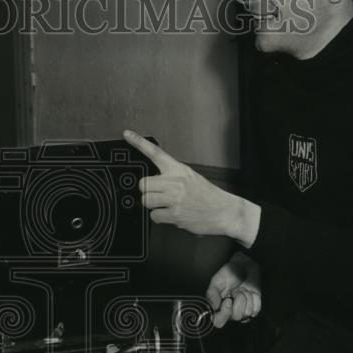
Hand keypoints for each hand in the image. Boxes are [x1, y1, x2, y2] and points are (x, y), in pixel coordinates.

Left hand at [123, 130, 260, 243]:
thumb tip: (154, 182)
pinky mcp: (176, 214)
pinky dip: (160, 218)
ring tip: (166, 206)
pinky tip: (172, 215)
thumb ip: (172, 177)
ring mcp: (175, 198)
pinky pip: (154, 216)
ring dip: (153, 206)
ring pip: (146, 200)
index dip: (138, 142)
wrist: (225, 211)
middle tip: (159, 196)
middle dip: (147, 192)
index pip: (155, 152)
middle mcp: (175, 181)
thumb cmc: (208, 196)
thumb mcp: (191, 178)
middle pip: (143, 184)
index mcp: (179, 169)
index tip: (127, 134)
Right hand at [206, 252, 261, 326]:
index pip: (218, 321)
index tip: (228, 300)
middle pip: (235, 317)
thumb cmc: (229, 273)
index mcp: (218, 307)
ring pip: (247, 313)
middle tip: (236, 291)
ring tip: (242, 289)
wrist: (244, 266)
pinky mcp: (254, 308)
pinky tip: (250, 292)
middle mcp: (230, 312)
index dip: (224, 314)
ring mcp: (242, 311)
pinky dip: (254, 298)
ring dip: (246, 297)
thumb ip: (212, 294)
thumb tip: (212, 307)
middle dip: (238, 301)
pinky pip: (256, 309)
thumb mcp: (217, 281)